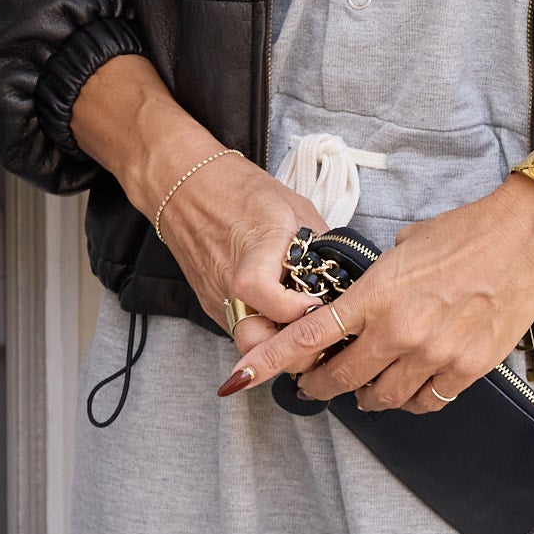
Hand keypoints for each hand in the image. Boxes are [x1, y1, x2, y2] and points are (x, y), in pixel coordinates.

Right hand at [68, 60, 320, 349]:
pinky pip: (240, 330)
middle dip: (290, 347)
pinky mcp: (211, 305)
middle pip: (255, 344)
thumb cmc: (242, 191)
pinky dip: (264, 331)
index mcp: (252, 251)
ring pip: (249, 345)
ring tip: (304, 327)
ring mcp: (216, 299)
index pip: (267, 298)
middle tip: (318, 333)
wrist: (184, 187)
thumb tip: (349, 275)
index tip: (318, 303)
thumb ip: (321, 246)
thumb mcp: (295, 209)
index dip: (298, 311)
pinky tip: (283, 318)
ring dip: (278, 344)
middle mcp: (227, 284)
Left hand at [218, 180, 533, 412]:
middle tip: (314, 385)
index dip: (271, 361)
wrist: (525, 235)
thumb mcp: (404, 248)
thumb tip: (364, 303)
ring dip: (368, 397)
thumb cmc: (466, 232)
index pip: (310, 336)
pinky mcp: (468, 369)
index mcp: (376, 295)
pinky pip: (427, 402)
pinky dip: (411, 400)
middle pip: (343, 380)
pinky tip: (409, 389)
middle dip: (321, 386)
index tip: (242, 377)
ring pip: (383, 398)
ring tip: (367, 388)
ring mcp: (435, 354)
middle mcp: (400, 331)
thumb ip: (376, 282)